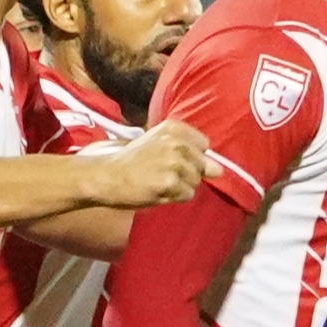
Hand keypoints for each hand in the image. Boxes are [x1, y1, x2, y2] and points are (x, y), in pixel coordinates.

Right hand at [85, 120, 211, 209]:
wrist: (107, 176)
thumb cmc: (132, 162)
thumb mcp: (157, 143)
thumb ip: (188, 151)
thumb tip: (220, 170)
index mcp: (174, 128)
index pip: (204, 145)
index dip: (191, 157)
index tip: (171, 160)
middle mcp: (177, 142)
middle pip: (202, 165)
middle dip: (187, 174)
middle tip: (160, 173)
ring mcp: (174, 162)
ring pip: (195, 182)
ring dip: (179, 187)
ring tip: (157, 182)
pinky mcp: (170, 182)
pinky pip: (186, 195)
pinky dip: (173, 198)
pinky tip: (155, 191)